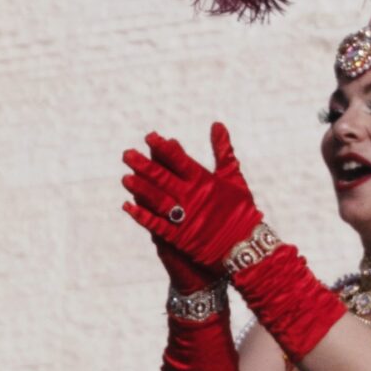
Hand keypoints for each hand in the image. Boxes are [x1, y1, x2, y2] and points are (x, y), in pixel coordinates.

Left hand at [122, 124, 261, 271]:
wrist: (245, 246)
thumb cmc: (241, 210)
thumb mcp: (234, 178)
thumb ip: (223, 151)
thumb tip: (217, 124)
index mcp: (205, 181)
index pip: (179, 160)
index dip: (163, 148)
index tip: (149, 137)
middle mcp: (192, 197)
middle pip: (162, 177)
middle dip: (143, 165)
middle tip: (127, 154)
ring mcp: (184, 217)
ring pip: (156, 199)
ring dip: (140, 188)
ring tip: (125, 177)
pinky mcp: (179, 237)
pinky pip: (155, 224)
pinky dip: (141, 215)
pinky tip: (128, 206)